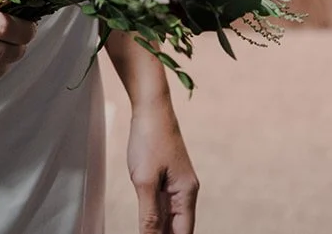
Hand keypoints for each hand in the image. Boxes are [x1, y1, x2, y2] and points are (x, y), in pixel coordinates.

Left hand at [127, 98, 198, 233]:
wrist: (151, 109)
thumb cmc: (149, 139)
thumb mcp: (145, 181)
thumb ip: (149, 214)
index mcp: (187, 193)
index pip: (184, 233)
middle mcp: (185, 192)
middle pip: (178, 228)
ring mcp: (176, 186)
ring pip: (169, 219)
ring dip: (158, 231)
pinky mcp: (166, 180)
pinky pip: (162, 206)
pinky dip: (154, 219)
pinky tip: (145, 226)